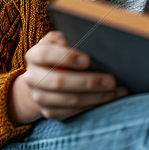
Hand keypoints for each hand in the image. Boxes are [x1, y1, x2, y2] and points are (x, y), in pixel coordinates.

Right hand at [9, 31, 125, 123]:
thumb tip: (87, 37)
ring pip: (68, 100)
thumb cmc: (58, 53)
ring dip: (95, 97)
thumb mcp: (59, 41)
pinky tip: (109, 100)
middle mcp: (32, 78)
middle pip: (59, 82)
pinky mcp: (49, 112)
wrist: (41, 79)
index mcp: (34, 55)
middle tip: (111, 80)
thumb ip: (68, 37)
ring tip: (116, 91)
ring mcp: (39, 97)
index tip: (87, 60)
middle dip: (88, 82)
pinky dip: (92, 107)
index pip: (46, 55)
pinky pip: (72, 112)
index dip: (67, 57)